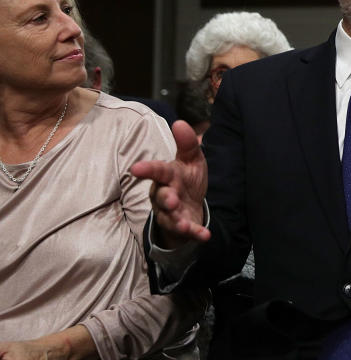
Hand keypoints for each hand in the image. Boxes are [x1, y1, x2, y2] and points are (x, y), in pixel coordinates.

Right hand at [130, 120, 209, 246]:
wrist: (190, 206)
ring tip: (184, 224)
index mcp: (167, 176)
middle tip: (172, 200)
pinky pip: (187, 232)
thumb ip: (187, 144)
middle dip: (166, 198)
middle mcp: (165, 195)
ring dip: (177, 221)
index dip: (147, 169)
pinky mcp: (182, 227)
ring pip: (170, 218)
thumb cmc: (186, 179)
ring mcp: (172, 213)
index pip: (157, 170)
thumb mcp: (191, 160)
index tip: (136, 169)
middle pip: (162, 197)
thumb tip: (180, 123)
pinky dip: (195, 234)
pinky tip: (205, 236)